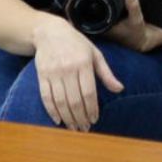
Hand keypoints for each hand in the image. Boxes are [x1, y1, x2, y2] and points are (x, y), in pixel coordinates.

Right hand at [27, 11, 123, 130]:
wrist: (49, 32)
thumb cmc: (76, 44)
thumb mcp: (95, 54)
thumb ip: (106, 73)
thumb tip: (119, 89)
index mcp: (84, 63)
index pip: (89, 92)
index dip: (92, 109)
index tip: (94, 119)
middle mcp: (68, 68)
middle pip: (75, 100)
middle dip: (80, 117)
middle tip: (85, 129)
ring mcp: (53, 72)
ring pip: (61, 101)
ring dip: (68, 118)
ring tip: (73, 128)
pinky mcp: (42, 75)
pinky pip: (46, 97)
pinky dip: (51, 111)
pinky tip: (58, 120)